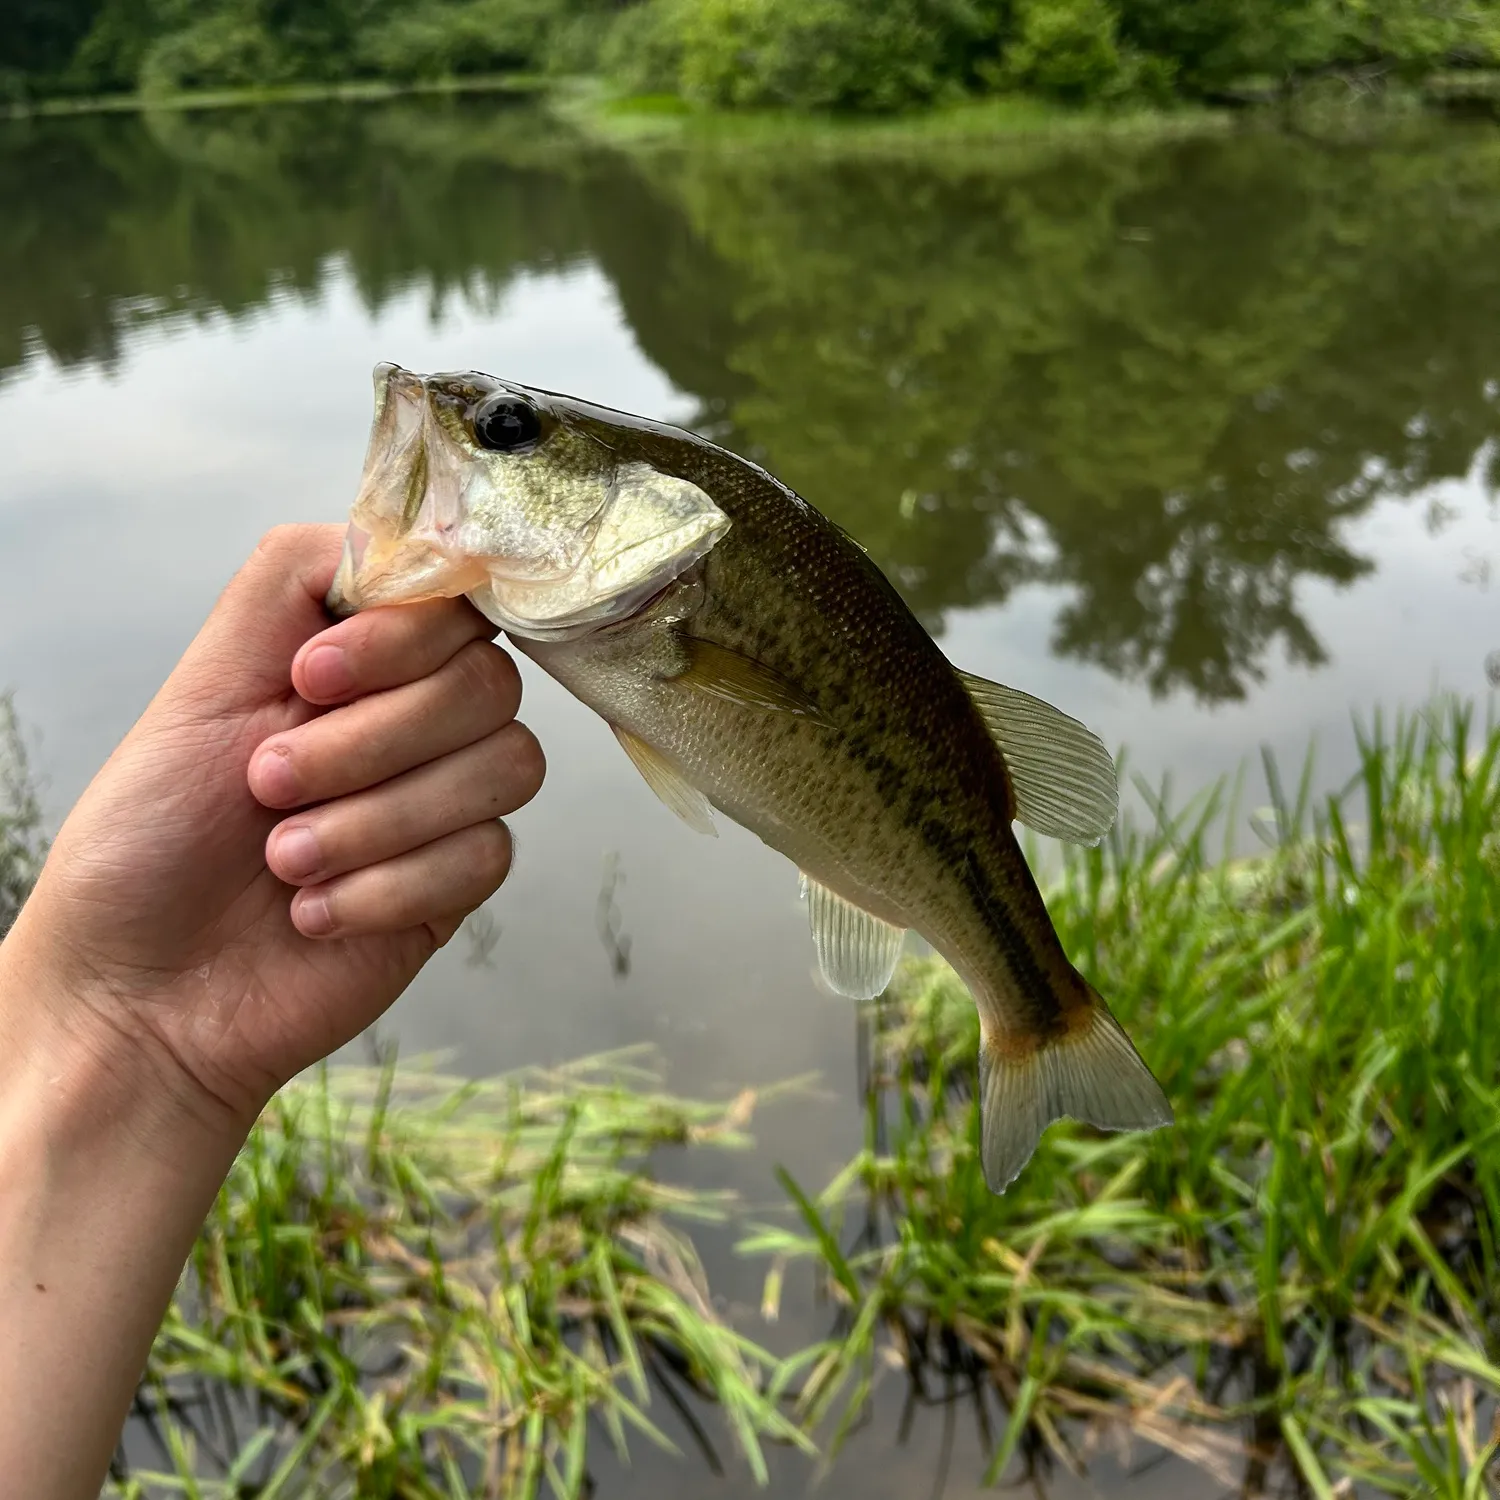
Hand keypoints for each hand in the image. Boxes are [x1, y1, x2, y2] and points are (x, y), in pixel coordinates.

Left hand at [0, 524, 542, 1137]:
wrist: (139, 996)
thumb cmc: (148, 841)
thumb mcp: (200, 682)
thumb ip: (294, 584)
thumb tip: (403, 537)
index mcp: (354, 661)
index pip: (454, 601)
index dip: (402, 635)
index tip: (309, 677)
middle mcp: (409, 722)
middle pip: (489, 682)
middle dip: (372, 740)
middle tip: (268, 783)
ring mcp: (440, 802)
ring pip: (505, 766)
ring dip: (379, 819)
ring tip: (284, 861)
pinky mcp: (456, 883)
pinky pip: (487, 856)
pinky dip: (390, 886)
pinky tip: (316, 913)